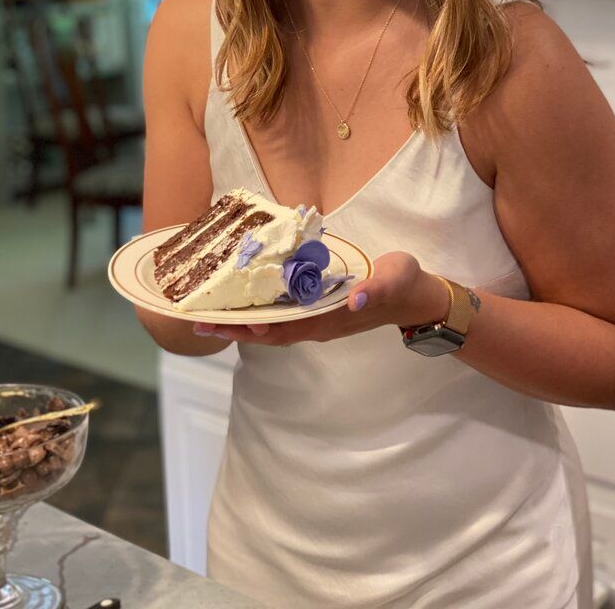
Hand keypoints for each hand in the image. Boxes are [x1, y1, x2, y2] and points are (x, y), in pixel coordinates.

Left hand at [191, 252, 450, 346]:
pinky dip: (259, 310)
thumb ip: (374, 289)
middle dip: (233, 329)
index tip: (220, 324)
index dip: (250, 328)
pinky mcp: (319, 309)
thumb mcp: (393, 281)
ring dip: (241, 322)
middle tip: (196, 322)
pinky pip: (282, 314)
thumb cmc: (403, 284)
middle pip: (267, 333)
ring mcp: (317, 319)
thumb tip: (353, 297)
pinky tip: (245, 298)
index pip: (280, 329)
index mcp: (328, 319)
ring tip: (209, 314)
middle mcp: (317, 324)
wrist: (417, 296)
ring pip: (271, 326)